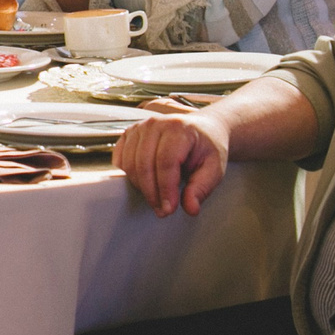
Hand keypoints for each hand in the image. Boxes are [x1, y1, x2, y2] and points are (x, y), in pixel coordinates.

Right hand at [113, 110, 229, 216]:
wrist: (202, 128)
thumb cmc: (206, 147)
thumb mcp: (214, 168)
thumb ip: (202, 188)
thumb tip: (190, 208)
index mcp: (179, 129)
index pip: (166, 162)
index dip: (165, 189)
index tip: (169, 209)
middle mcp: (156, 124)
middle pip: (144, 164)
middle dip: (152, 193)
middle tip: (162, 210)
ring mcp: (140, 127)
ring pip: (130, 164)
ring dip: (140, 187)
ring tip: (156, 199)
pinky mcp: (129, 133)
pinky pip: (120, 159)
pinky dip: (128, 176)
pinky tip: (143, 183)